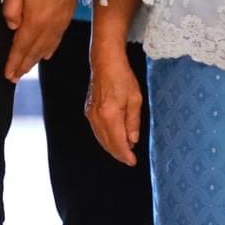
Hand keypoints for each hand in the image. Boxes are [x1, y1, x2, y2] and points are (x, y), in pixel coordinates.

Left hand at [3, 0, 79, 81]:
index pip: (22, 47)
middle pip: (35, 51)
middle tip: (14, 78)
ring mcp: (61, 21)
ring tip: (26, 69)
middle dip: (24, 65)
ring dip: (36, 60)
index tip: (8, 75)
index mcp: (36, 21)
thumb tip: (12, 27)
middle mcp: (51, 26)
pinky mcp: (68, 14)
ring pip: (48, 47)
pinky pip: (58, 39)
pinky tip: (46, 54)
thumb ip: (11, 8)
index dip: (14, 62)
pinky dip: (50, 50)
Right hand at [84, 42, 144, 165]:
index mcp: (110, 115)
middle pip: (107, 143)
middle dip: (118, 153)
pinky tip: (112, 139)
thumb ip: (133, 122)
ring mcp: (90, 113)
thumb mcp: (135, 100)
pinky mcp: (88, 109)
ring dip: (111, 147)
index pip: (118, 143)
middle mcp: (97, 117)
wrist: (105, 62)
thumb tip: (132, 140)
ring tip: (123, 151)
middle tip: (129, 159)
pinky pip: (96, 130)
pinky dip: (104, 138)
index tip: (133, 161)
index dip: (125, 155)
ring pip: (100, 138)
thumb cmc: (122, 77)